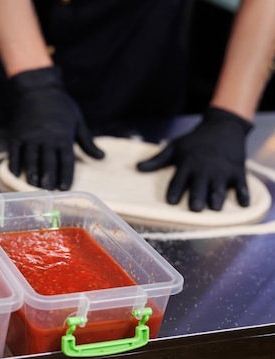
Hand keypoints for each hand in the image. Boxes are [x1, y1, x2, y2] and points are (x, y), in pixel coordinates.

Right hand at [8, 66, 103, 189]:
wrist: (37, 89)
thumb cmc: (60, 106)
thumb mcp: (78, 121)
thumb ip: (88, 142)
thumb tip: (102, 157)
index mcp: (63, 137)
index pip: (66, 161)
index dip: (66, 176)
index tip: (65, 188)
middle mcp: (47, 139)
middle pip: (48, 163)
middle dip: (48, 178)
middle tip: (48, 191)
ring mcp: (30, 137)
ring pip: (31, 160)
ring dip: (32, 174)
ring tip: (33, 186)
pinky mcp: (16, 135)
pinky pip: (14, 153)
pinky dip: (14, 164)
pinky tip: (15, 174)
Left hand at [136, 107, 252, 211]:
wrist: (223, 128)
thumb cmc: (195, 141)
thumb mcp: (174, 147)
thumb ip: (157, 160)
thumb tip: (137, 168)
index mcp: (187, 164)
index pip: (178, 181)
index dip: (174, 191)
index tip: (171, 201)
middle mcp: (204, 169)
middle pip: (199, 186)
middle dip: (196, 197)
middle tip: (193, 208)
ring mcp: (222, 171)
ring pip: (219, 188)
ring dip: (217, 197)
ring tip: (213, 208)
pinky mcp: (237, 171)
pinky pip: (242, 185)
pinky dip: (243, 194)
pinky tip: (243, 205)